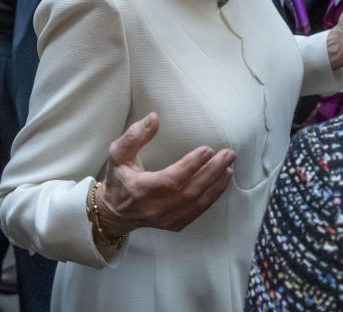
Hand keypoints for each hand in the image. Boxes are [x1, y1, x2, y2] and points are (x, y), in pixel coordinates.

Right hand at [93, 113, 234, 238]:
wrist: (114, 212)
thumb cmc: (118, 178)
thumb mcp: (118, 153)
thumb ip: (134, 135)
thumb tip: (154, 117)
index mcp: (140, 190)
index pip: (170, 179)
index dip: (190, 166)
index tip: (207, 150)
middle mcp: (154, 208)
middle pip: (189, 192)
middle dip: (211, 172)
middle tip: (228, 154)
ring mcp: (166, 219)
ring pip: (197, 203)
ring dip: (216, 184)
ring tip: (229, 166)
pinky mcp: (174, 224)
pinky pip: (198, 211)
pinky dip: (212, 197)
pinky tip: (222, 181)